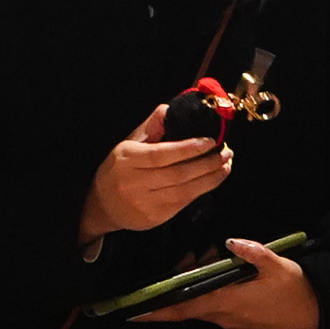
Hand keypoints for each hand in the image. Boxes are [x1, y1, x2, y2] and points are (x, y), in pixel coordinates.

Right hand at [79, 104, 231, 240]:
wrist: (103, 204)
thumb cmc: (120, 168)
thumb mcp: (130, 142)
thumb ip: (153, 125)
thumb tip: (172, 110)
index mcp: (128, 159)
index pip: (161, 154)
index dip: (188, 148)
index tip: (210, 141)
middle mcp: (134, 183)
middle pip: (178, 174)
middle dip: (207, 163)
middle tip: (226, 152)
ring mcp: (144, 203)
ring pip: (185, 191)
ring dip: (210, 178)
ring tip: (225, 165)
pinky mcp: (154, 219)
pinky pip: (183, 203)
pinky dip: (202, 190)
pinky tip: (213, 180)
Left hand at [134, 237, 319, 328]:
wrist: (316, 316)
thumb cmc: (296, 290)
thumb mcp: (276, 265)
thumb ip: (251, 252)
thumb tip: (230, 242)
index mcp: (226, 301)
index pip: (181, 307)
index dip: (155, 309)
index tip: (132, 310)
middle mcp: (223, 316)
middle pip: (186, 304)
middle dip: (178, 284)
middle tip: (189, 259)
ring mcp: (231, 322)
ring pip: (201, 305)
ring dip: (197, 286)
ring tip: (211, 258)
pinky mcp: (239, 324)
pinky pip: (215, 308)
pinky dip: (210, 292)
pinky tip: (225, 274)